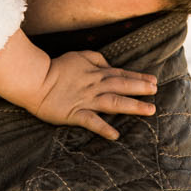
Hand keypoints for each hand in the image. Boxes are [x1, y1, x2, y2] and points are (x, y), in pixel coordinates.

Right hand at [35, 50, 156, 142]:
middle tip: (156, 92)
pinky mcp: (74, 114)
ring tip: (149, 110)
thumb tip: (109, 64)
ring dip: (132, 106)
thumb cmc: (55, 67)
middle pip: (122, 86)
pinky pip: (91, 121)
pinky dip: (103, 128)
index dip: (138, 78)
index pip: (121, 74)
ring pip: (113, 102)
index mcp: (95, 73)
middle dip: (140, 89)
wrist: (34, 80)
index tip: (153, 81)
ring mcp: (85, 100)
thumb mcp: (78, 55)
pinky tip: (115, 135)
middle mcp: (94, 86)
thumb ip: (96, 58)